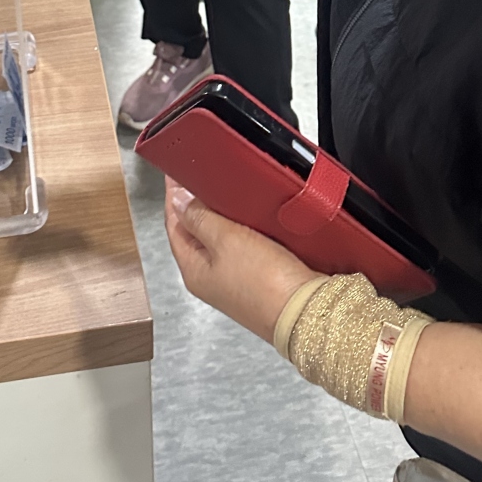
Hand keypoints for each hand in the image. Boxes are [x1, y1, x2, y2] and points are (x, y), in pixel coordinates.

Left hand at [164, 179, 316, 343]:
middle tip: (202, 172)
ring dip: (222, 213)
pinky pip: (245, 244)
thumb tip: (178, 201)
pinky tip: (253, 211)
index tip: (177, 170)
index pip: (175, 226)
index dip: (174, 197)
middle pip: (196, 232)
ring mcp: (236, 279)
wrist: (307, 311)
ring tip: (227, 186)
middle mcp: (211, 277)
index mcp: (194, 270)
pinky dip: (245, 226)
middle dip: (197, 203)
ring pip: (222, 237)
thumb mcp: (225, 240)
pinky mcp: (261, 277)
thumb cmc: (263, 280)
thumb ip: (200, 218)